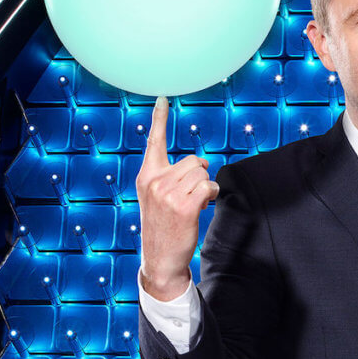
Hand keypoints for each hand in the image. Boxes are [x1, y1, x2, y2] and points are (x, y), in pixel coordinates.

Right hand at [136, 96, 219, 300]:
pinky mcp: (183, 205)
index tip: (162, 99)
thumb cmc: (163, 227)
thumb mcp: (155, 198)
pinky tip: (201, 208)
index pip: (154, 142)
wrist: (160, 259)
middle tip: (190, 196)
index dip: (159, 119)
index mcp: (146, 176)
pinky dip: (211, 196)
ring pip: (203, 173)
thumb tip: (197, 165)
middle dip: (199, 176)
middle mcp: (154, 181)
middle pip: (194, 160)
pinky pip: (209, 187)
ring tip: (193, 204)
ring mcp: (168, 193)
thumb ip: (167, 178)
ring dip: (206, 188)